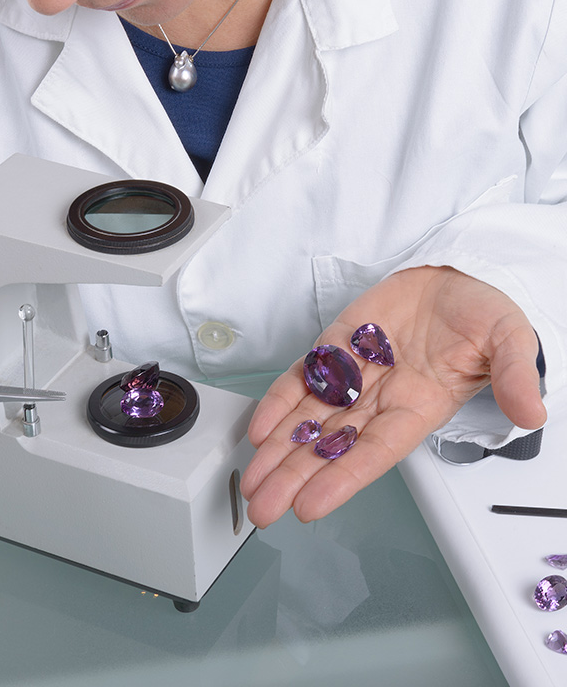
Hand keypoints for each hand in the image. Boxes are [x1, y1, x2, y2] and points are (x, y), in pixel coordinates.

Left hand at [241, 266, 546, 528]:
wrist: (453, 275)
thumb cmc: (479, 312)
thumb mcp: (508, 338)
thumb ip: (513, 374)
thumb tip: (531, 411)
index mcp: (420, 406)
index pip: (375, 452)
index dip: (341, 479)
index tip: (310, 505)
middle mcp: (380, 398)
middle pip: (331, 446)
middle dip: (294, 477)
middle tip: (262, 508)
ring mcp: (353, 375)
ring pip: (308, 420)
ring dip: (278, 450)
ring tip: (252, 482)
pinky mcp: (334, 348)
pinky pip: (301, 379)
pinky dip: (278, 402)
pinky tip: (258, 428)